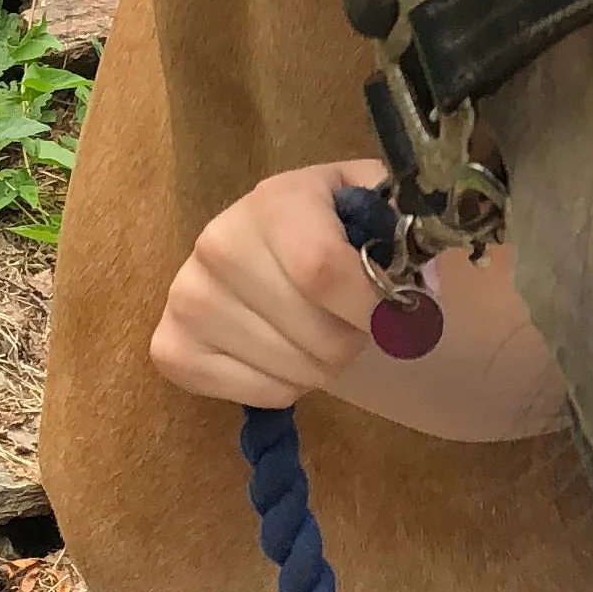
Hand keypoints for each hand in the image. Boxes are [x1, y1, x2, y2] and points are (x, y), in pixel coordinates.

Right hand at [150, 159, 387, 408]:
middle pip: (313, 330)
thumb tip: (422, 289)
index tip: (401, 317)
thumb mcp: (380, 212)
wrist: (281, 252)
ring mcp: (186, 296)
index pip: (322, 268)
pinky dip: (287, 388)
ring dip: (324, 367)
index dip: (371, 306)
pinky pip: (255, 393)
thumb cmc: (339, 232)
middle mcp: (218, 241)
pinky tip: (285, 356)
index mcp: (277, 198)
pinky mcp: (171, 347)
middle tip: (357, 326)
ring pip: (288, 368)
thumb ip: (408, 238)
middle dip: (355, 341)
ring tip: (320, 336)